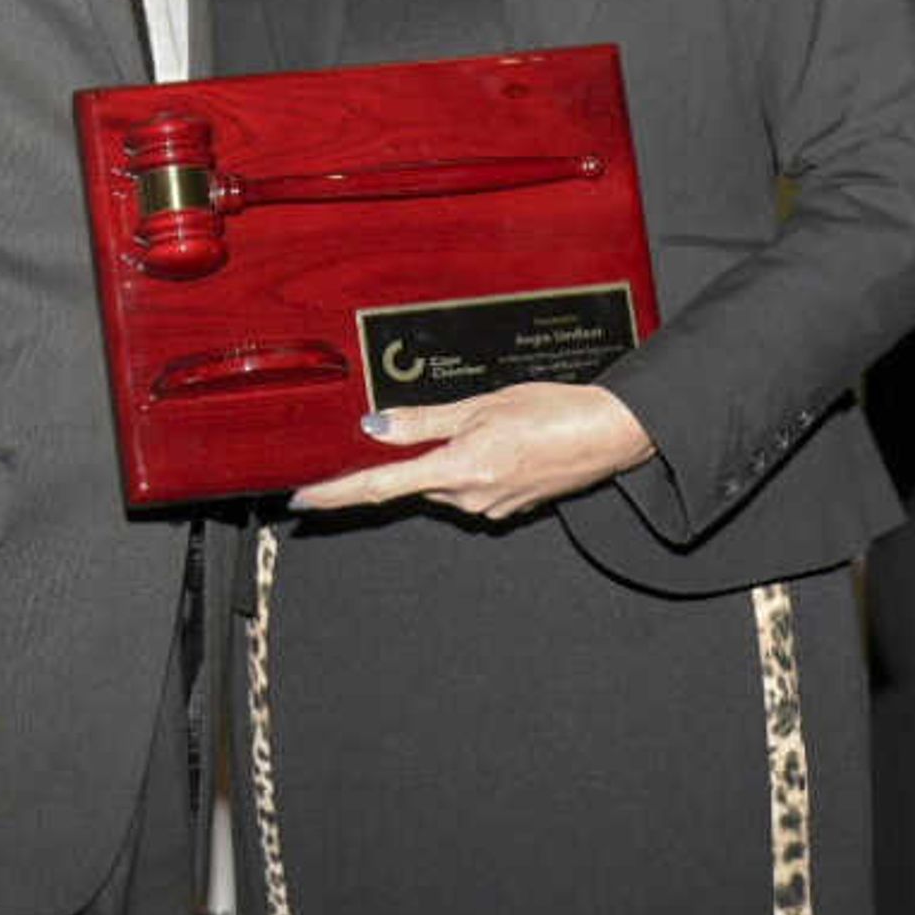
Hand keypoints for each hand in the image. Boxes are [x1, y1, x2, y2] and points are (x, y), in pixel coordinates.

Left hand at [290, 383, 655, 520]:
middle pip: (418, 480)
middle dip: (424, 453)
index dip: (338, 493)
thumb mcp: (481, 405)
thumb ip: (424, 421)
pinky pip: (472, 487)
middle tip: (464, 418)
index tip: (304, 499)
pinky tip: (509, 444)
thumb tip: (376, 426)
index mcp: (459, 468)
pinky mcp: (506, 509)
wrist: (609, 435)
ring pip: (445, 482)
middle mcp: (470, 497)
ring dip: (455, 456)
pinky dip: (477, 464)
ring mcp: (489, 508)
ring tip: (499, 425)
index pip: (380, 486)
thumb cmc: (554, 411)